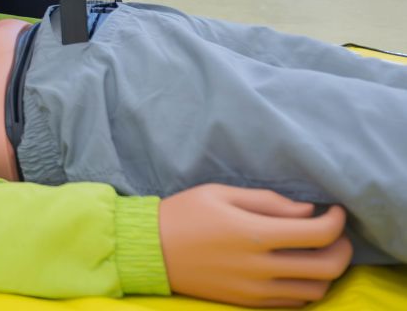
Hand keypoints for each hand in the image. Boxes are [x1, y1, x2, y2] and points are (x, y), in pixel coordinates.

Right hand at [158, 184, 351, 306]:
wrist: (150, 250)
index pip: (318, 234)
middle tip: (334, 233)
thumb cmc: (184, 213)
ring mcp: (255, 289)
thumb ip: (267, 201)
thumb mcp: (221, 194)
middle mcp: (259, 266)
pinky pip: (294, 302)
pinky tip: (296, 268)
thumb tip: (308, 211)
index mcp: (253, 233)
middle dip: (342, 248)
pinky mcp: (248, 302)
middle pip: (327, 266)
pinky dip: (306, 286)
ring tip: (316, 251)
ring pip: (316, 289)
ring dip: (327, 270)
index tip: (334, 210)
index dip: (337, 221)